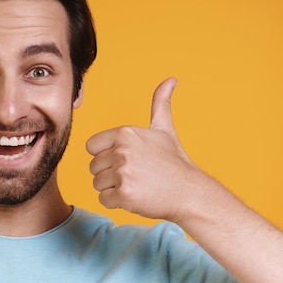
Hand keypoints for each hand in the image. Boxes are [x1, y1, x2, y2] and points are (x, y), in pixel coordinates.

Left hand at [86, 78, 207, 222]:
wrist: (190, 193)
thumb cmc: (175, 162)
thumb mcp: (164, 130)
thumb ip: (160, 104)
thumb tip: (171, 79)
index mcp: (125, 133)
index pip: (91, 147)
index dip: (106, 156)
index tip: (126, 160)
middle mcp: (122, 150)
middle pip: (93, 167)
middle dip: (110, 174)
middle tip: (135, 175)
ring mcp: (122, 173)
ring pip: (97, 184)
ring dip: (112, 188)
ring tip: (136, 185)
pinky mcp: (124, 194)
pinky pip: (103, 199)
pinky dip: (116, 202)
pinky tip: (136, 197)